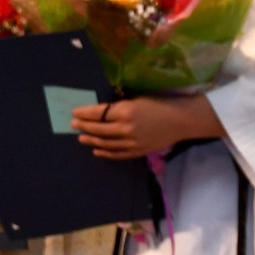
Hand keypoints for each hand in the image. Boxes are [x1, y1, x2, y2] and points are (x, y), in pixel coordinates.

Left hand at [72, 95, 221, 160]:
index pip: (98, 113)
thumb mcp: (138, 100)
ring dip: (91, 140)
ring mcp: (130, 142)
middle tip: (74, 124)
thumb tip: (102, 112)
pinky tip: (97, 151)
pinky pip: (116, 154)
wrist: (180, 120)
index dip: (85, 113)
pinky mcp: (136, 152)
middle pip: (98, 129)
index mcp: (125, 110)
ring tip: (81, 138)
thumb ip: (120, 107)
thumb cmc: (161, 104)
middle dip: (84, 126)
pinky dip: (105, 153)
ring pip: (105, 143)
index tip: (75, 112)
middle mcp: (125, 128)